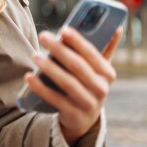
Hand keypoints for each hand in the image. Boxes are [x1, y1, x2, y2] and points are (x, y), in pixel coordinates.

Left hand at [24, 27, 122, 145]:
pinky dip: (41, 88)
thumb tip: (117, 27)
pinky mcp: (73, 114)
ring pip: (67, 83)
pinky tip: (29, 77)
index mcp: (108, 74)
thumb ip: (106, 48)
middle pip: (78, 66)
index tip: (63, 29)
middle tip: (44, 36)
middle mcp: (101, 89)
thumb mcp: (99, 70)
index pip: (93, 54)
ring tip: (35, 56)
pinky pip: (55, 99)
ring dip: (50, 68)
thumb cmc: (88, 84)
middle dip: (60, 50)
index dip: (78, 41)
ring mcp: (88, 103)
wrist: (84, 118)